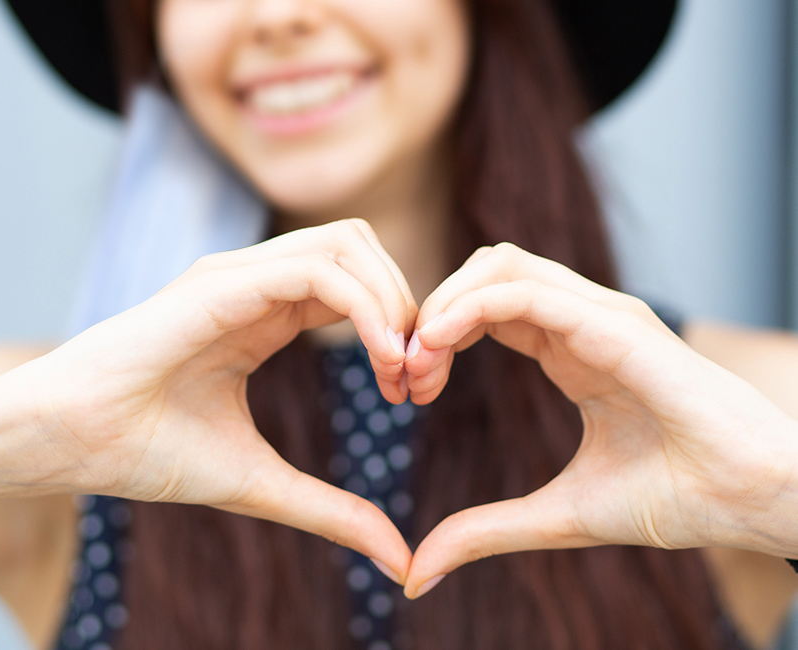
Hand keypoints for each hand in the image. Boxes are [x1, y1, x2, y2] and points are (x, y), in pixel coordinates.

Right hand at [0, 219, 417, 581]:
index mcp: (264, 314)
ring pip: (348, 243)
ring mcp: (236, 276)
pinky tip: (381, 358)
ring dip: (393, 300)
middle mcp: (254, 283)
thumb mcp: (260, 484)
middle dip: (409, 307)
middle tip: (417, 380)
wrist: (69, 442)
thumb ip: (331, 509)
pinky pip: (317, 268)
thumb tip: (398, 557)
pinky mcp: (220, 284)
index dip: (400, 328)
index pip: (357, 284)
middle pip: (363, 250)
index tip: (413, 394)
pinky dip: (365, 305)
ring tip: (400, 369)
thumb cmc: (146, 454)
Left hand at [401, 243, 797, 597]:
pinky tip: (437, 341)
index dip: (434, 337)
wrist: (752, 502)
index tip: (406, 388)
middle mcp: (581, 322)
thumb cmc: (674, 499)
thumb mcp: (556, 516)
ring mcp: (601, 317)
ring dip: (444, 302)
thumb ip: (487, 531)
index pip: (484, 309)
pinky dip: (473, 306)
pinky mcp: (618, 326)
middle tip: (401, 369)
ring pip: (500, 266)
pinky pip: (530, 292)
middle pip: (483, 274)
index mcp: (569, 350)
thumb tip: (417, 572)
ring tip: (416, 356)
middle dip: (430, 311)